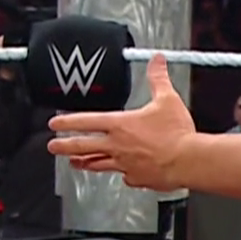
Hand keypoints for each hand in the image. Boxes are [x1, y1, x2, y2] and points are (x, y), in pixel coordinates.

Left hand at [46, 55, 196, 190]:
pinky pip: (124, 176)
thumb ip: (158, 79)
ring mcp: (125, 164)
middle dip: (64, 146)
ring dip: (85, 162)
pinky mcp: (136, 178)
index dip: (67, 122)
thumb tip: (156, 61)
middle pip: (83, 146)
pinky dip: (122, 173)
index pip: (86, 121)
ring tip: (75, 163)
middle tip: (51, 147)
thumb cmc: (177, 133)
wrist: (189, 160)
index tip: (54, 124)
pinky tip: (121, 173)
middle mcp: (118, 146)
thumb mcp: (167, 99)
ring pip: (98, 164)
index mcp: (120, 125)